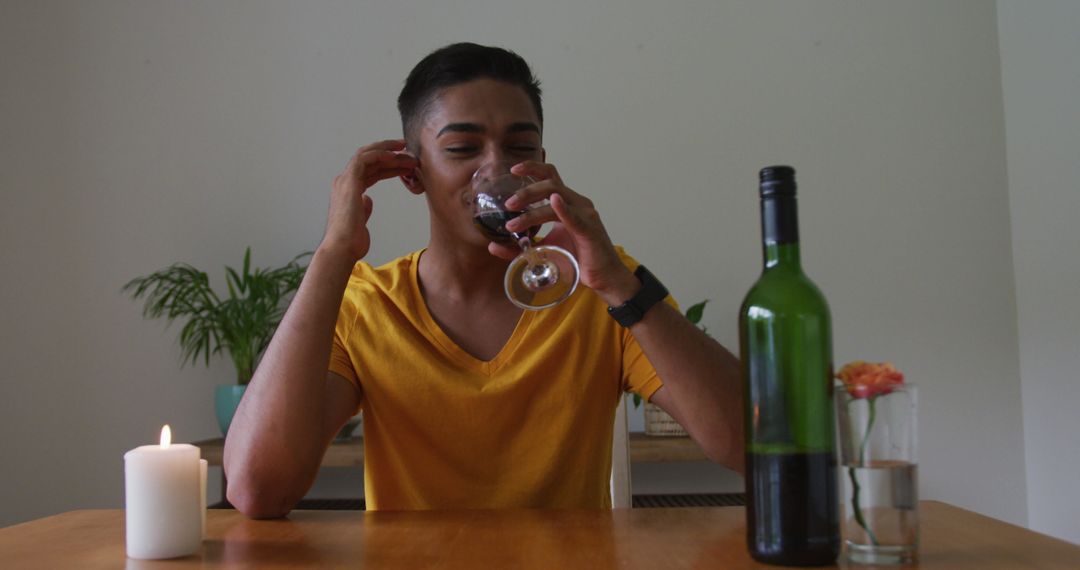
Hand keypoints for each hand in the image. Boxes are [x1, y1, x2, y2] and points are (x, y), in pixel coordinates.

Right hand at [321, 140, 417, 260]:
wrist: (342, 248)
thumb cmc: (351, 241)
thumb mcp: (361, 220)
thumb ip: (364, 208)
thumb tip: (368, 200)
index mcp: (348, 191)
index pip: (370, 171)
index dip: (388, 165)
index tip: (405, 164)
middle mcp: (344, 182)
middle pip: (369, 160)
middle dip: (388, 153)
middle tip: (407, 148)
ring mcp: (345, 180)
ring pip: (366, 155)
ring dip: (386, 150)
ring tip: (405, 149)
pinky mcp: (348, 181)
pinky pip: (364, 159)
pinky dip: (379, 154)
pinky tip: (394, 156)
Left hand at [494, 161, 638, 302]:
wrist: (602, 278)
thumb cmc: (576, 260)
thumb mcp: (543, 250)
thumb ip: (520, 246)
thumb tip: (493, 245)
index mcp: (567, 203)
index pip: (550, 176)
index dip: (532, 168)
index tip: (512, 169)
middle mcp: (577, 203)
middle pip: (550, 183)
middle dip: (527, 191)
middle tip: (508, 204)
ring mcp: (585, 214)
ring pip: (557, 197)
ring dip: (533, 207)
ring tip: (514, 222)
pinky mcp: (589, 230)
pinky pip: (575, 216)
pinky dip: (563, 208)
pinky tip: (554, 202)